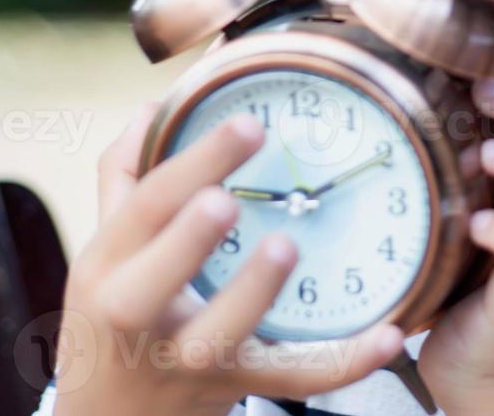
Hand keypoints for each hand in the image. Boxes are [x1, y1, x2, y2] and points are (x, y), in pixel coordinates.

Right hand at [50, 103, 408, 415]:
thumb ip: (127, 177)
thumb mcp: (103, 249)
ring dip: (254, 293)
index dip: (192, 164)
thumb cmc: (110, 317)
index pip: (145, 206)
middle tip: (227, 198)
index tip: (246, 126)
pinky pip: (294, 380)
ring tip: (285, 247)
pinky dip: (344, 362)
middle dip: (191, 238)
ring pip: (219, 334)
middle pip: (158, 277)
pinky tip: (390, 336)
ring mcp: (187, 358)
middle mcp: (138, 314)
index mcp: (108, 265)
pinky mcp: (233, 388)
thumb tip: (154, 107)